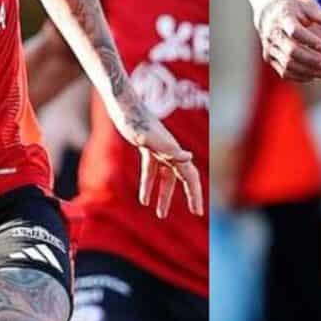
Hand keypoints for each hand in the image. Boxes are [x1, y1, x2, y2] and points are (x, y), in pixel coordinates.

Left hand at [110, 104, 205, 218]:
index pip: (190, 176)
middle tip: (197, 213)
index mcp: (174, 151)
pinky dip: (148, 185)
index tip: (198, 212)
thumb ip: (168, 148)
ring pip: (166, 177)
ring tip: (160, 215)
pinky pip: (151, 170)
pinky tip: (143, 199)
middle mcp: (170, 151)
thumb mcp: (148, 138)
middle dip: (191, 195)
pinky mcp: (147, 148)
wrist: (123, 106)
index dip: (196, 194)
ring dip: (164, 196)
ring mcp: (159, 150)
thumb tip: (188, 157)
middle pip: (184, 177)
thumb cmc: (134, 121)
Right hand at [255, 0, 320, 82]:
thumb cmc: (292, 10)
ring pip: (288, 64)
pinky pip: (284, 72)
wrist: (267, 15)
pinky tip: (314, 75)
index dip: (310, 40)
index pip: (295, 31)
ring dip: (308, 71)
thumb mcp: (307, 7)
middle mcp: (273, 33)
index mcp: (283, 17)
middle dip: (312, 60)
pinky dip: (300, 77)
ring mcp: (270, 48)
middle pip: (292, 51)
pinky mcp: (270, 59)